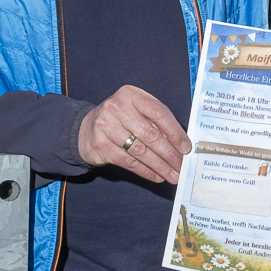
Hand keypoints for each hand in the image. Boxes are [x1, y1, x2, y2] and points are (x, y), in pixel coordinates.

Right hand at [77, 85, 191, 183]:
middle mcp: (117, 107)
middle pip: (150, 134)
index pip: (159, 113)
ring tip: (172, 175)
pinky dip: (145, 171)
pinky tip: (156, 176)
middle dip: (170, 154)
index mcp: (131, 94)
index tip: (186, 148)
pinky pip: (128, 162)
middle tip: (181, 166)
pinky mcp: (100, 145)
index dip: (175, 132)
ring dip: (159, 166)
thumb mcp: (136, 112)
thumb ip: (155, 123)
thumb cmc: (120, 120)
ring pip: (140, 151)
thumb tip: (181, 145)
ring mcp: (106, 125)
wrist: (85, 129)